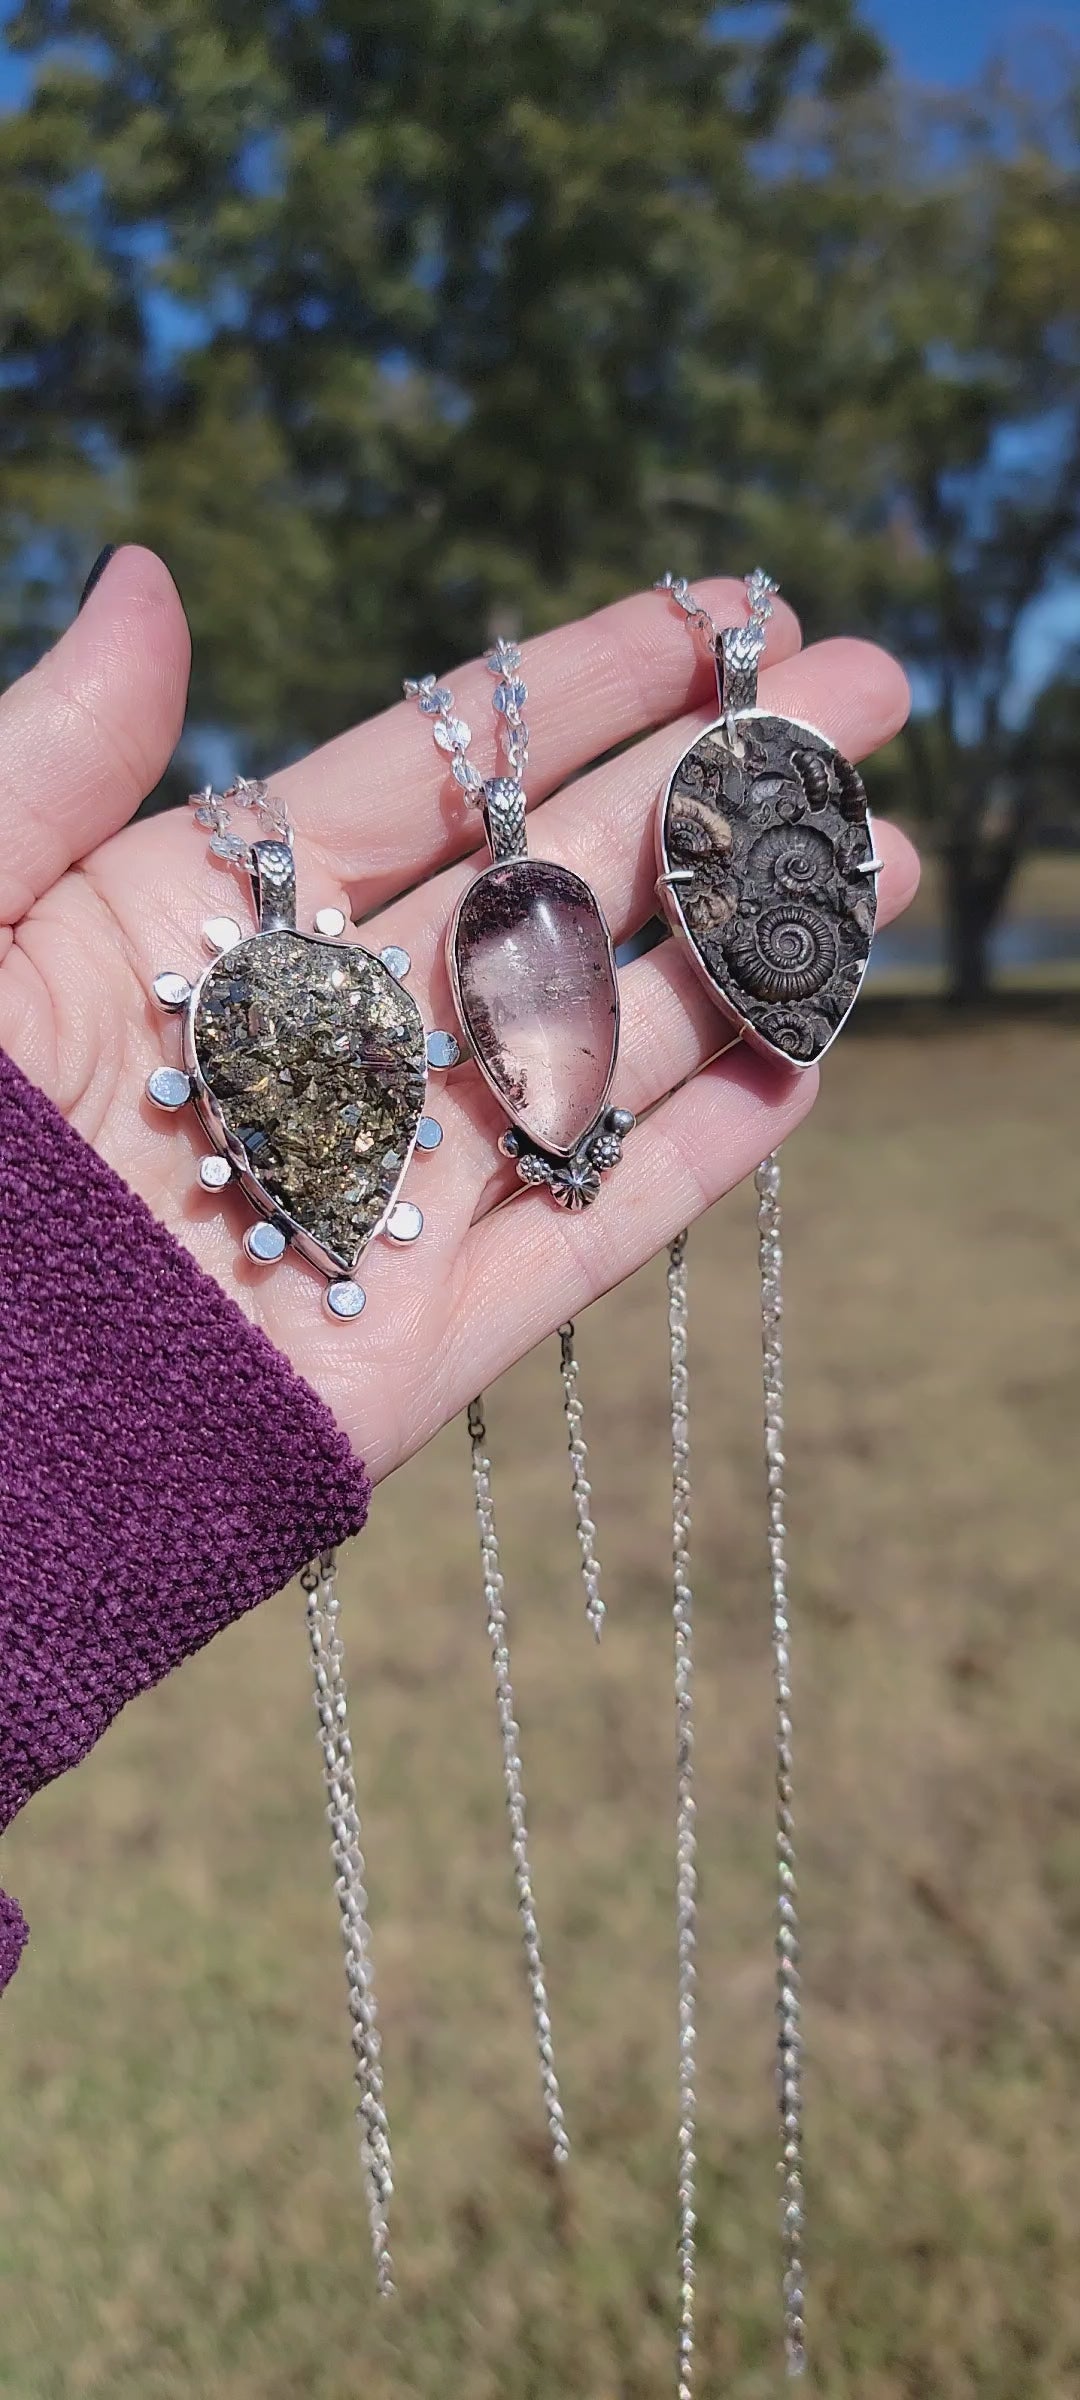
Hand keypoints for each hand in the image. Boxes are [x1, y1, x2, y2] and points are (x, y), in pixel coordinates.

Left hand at [0, 547, 916, 1480]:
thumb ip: (48, 761)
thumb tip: (157, 576)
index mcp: (203, 922)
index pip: (434, 773)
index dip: (581, 684)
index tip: (722, 604)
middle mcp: (322, 1037)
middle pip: (554, 887)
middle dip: (714, 788)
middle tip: (872, 692)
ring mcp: (387, 1183)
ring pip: (600, 1043)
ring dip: (745, 949)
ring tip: (879, 852)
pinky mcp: (427, 1334)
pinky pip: (593, 1228)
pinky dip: (702, 1153)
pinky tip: (807, 1056)